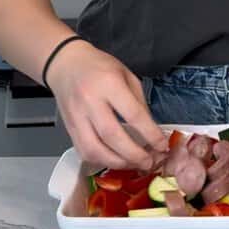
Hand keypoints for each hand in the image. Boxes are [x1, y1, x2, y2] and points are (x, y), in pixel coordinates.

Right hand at [47, 40, 168, 170]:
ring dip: (117, 163)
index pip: (133, 115)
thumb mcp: (126, 76)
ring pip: (95, 149)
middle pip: (112, 136)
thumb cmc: (100, 67)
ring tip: (133, 164)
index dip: (151, 135)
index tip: (163, 146)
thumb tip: (150, 134)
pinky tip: (114, 160)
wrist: (66, 64)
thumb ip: (139, 104)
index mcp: (109, 84)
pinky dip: (101, 161)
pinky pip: (84, 152)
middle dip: (135, 155)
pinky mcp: (68, 128)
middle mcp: (90, 101)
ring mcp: (76, 117)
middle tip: (150, 163)